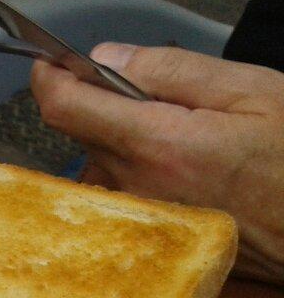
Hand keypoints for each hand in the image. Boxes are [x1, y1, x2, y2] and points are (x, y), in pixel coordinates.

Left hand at [30, 43, 283, 282]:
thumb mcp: (248, 91)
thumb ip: (171, 71)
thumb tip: (106, 59)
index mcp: (158, 144)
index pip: (67, 110)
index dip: (50, 81)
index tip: (51, 65)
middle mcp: (136, 187)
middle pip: (79, 137)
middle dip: (93, 105)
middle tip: (138, 91)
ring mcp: (140, 218)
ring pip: (98, 168)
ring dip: (115, 142)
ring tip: (172, 135)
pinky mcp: (148, 238)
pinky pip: (117, 197)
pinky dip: (129, 173)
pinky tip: (171, 168)